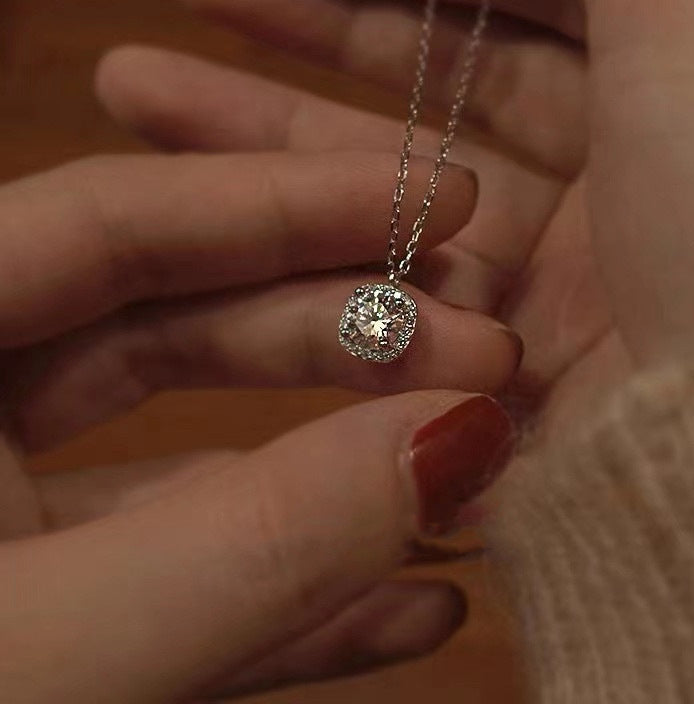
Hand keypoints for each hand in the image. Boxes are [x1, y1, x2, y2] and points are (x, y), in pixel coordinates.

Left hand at [0, 150, 519, 699]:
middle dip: (348, 329)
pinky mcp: (53, 611)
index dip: (294, 198)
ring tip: (471, 458)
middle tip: (486, 351)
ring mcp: (4, 516)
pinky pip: (182, 569)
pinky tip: (414, 600)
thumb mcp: (56, 657)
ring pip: (198, 443)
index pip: (126, 219)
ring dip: (343, 459)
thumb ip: (255, 546)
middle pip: (182, 315)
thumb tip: (452, 439)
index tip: (439, 196)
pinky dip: (296, 585)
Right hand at [98, 0, 693, 433]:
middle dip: (305, 26)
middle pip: (438, 86)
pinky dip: (309, 266)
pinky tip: (221, 225)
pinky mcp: (508, 384)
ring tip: (138, 87)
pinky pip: (390, 309)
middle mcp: (624, 183)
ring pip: (393, 200)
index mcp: (684, 80)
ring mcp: (562, 290)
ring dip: (265, 139)